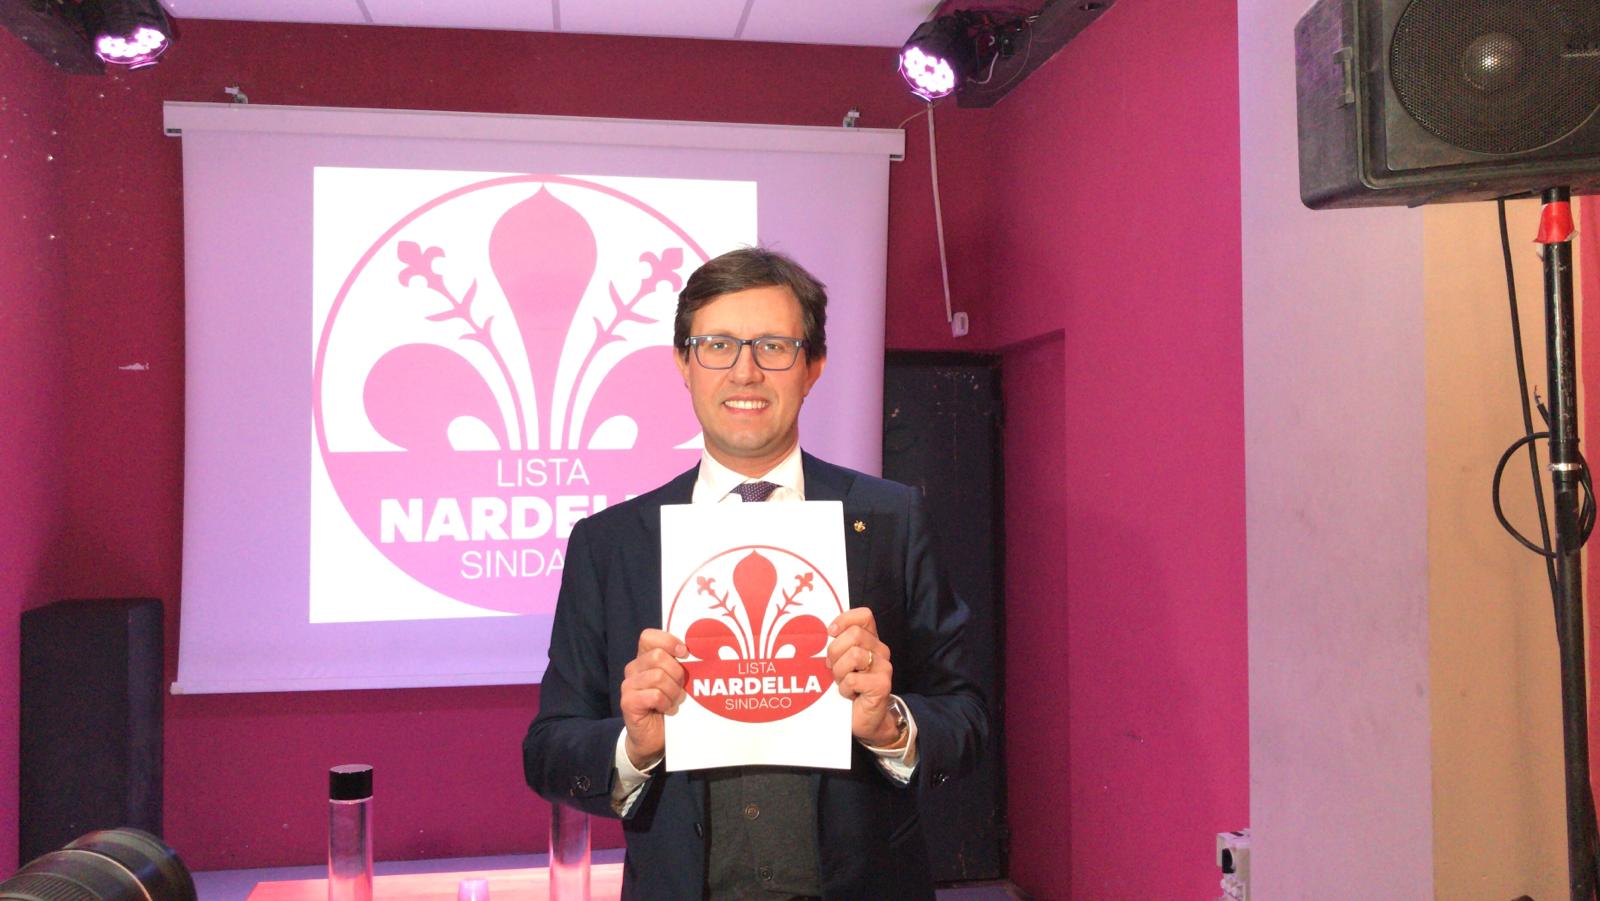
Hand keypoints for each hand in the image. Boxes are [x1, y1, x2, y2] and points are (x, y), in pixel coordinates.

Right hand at [619, 629, 687, 768]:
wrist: (653, 737)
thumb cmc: (669, 705)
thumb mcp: (676, 681)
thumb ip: (681, 665)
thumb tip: (700, 651)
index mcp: (644, 658)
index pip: (649, 637)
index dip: (668, 641)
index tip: (685, 653)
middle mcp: (633, 668)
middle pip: (658, 656)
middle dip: (677, 672)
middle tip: (681, 687)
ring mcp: (628, 685)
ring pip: (658, 676)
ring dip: (673, 691)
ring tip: (675, 701)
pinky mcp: (628, 702)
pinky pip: (654, 695)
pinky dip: (666, 703)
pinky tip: (668, 710)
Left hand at [827, 608, 901, 747]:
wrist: (865, 720)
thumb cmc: (849, 689)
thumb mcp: (840, 662)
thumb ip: (836, 645)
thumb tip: (817, 633)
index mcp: (870, 641)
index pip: (864, 616)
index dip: (844, 620)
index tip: (831, 633)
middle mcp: (880, 650)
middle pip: (854, 635)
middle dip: (835, 652)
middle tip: (833, 668)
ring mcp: (884, 667)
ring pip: (854, 655)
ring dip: (839, 672)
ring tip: (841, 682)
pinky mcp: (882, 684)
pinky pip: (853, 679)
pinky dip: (845, 689)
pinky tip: (849, 695)